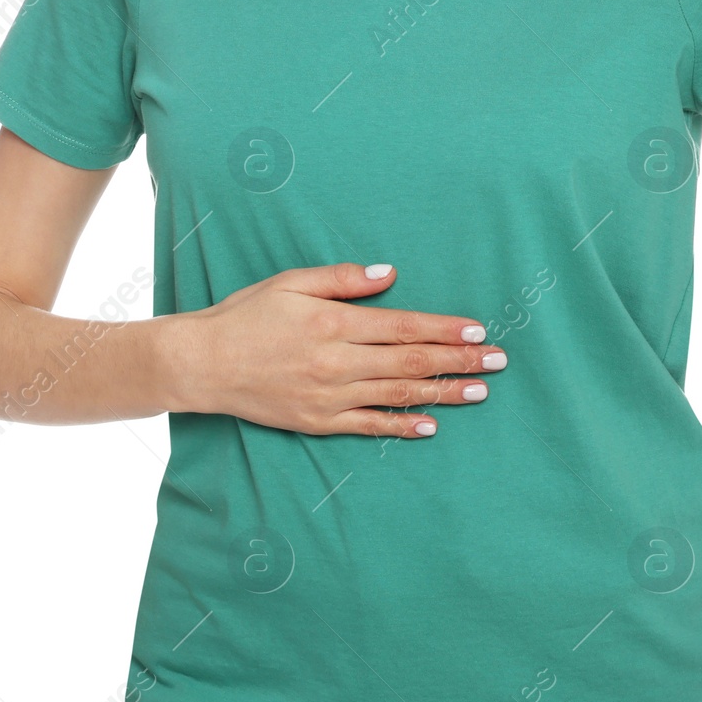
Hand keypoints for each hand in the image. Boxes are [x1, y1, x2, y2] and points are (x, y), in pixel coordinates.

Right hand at [164, 262, 505, 437]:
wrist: (203, 363)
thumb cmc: (247, 315)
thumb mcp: (291, 282)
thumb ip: (342, 279)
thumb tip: (390, 274)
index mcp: (333, 323)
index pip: (403, 327)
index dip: (444, 330)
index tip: (478, 330)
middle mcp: (336, 362)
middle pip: (410, 363)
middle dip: (459, 361)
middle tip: (498, 360)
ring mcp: (328, 396)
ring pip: (397, 396)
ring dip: (443, 393)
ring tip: (479, 391)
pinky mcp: (317, 422)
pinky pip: (368, 426)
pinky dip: (401, 426)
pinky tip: (431, 425)